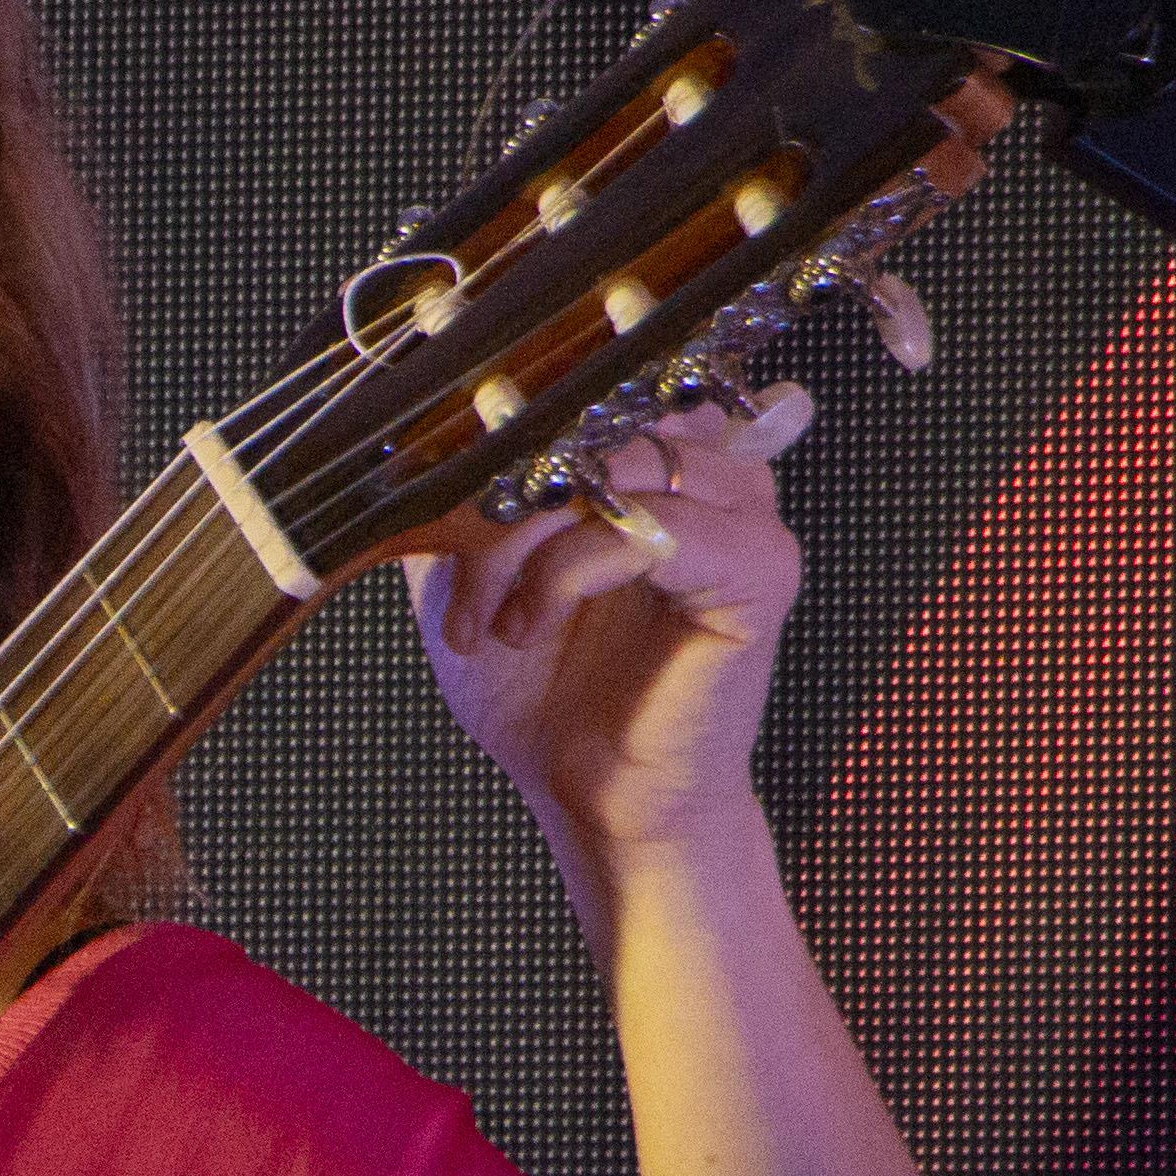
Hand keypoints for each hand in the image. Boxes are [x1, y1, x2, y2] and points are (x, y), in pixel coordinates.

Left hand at [407, 382, 821, 893]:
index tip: (435, 483)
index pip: (581, 379)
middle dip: (494, 501)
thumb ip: (458, 488)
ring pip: (610, 461)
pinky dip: (565, 573)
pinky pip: (648, 526)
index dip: (502, 423)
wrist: (588, 796)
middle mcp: (708, 467)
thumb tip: (416, 423)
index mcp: (653, 454)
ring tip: (491, 622)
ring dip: (519, 543)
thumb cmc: (543, 689)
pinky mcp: (759, 568)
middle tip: (458, 588)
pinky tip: (532, 626)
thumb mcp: (466, 569)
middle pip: (586, 413)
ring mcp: (743, 512)